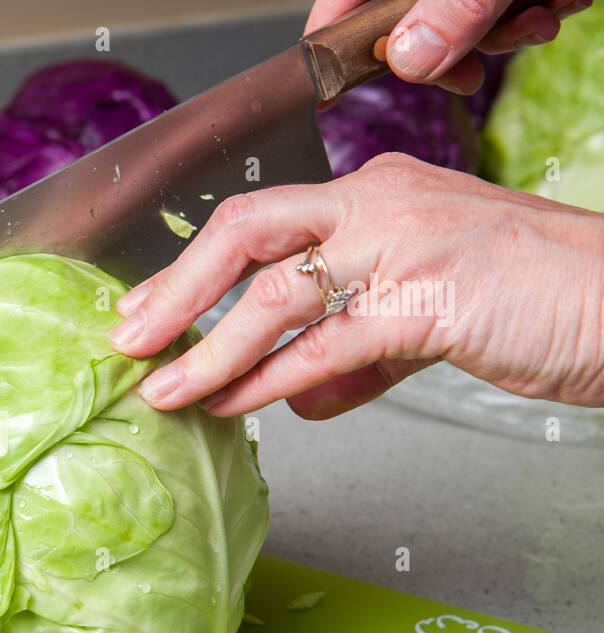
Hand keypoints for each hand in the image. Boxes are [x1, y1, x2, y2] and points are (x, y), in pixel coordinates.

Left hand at [108, 153, 603, 418]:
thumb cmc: (538, 303)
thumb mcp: (429, 320)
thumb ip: (357, 354)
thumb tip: (294, 396)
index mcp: (377, 193)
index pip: (260, 220)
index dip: (192, 269)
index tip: (147, 310)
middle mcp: (381, 202)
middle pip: (246, 230)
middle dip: (176, 289)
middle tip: (127, 339)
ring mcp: (405, 245)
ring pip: (276, 293)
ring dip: (209, 350)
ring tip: (167, 391)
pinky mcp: (431, 299)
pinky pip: (327, 344)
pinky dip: (271, 380)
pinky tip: (236, 406)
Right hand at [305, 0, 592, 94]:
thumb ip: (452, 8)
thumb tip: (409, 62)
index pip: (343, 0)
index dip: (332, 46)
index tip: (328, 95)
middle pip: (405, 20)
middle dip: (448, 51)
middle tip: (468, 76)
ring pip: (463, 20)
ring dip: (506, 33)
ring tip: (539, 19)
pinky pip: (504, 6)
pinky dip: (534, 10)